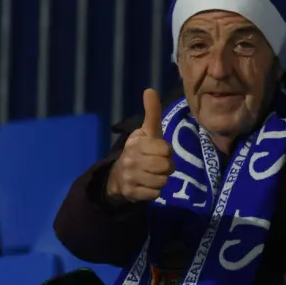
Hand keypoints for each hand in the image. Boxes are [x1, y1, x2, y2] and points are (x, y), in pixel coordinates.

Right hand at [106, 88, 174, 204]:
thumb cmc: (139, 151)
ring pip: (162, 181)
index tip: (159, 151)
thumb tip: (150, 89)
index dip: (166, 152)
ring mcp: (130, 177)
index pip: (165, 150)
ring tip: (153, 174)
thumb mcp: (146, 132)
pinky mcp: (131, 193)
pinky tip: (147, 185)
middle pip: (166, 167)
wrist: (118, 176)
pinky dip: (155, 191)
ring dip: (161, 179)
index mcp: (137, 143)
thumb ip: (151, 113)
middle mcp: (131, 160)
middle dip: (167, 167)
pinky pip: (155, 194)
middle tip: (158, 165)